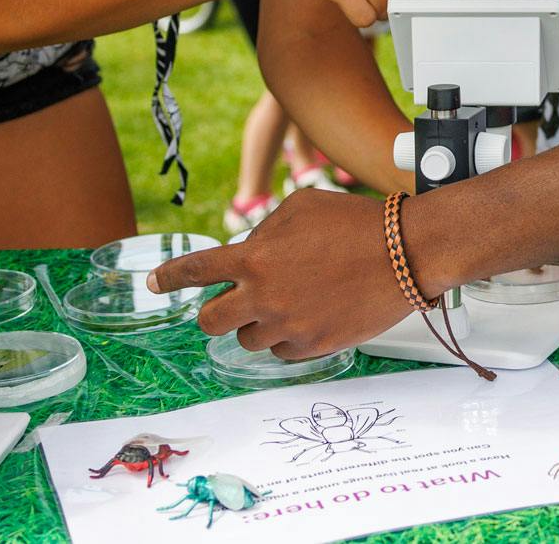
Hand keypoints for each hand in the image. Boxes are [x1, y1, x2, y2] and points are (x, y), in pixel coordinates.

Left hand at [153, 188, 419, 361]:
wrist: (406, 253)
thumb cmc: (356, 222)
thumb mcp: (300, 207)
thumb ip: (264, 231)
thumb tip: (249, 253)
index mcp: (255, 257)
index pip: (195, 270)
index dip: (168, 278)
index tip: (153, 284)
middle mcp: (263, 296)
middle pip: (211, 321)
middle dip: (215, 313)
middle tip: (232, 304)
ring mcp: (287, 326)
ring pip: (249, 340)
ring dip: (259, 324)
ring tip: (291, 302)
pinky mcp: (313, 347)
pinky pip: (283, 352)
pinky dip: (289, 338)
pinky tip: (311, 316)